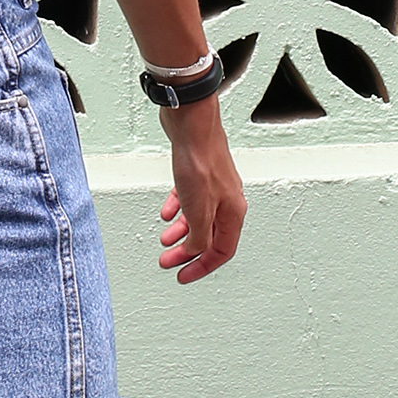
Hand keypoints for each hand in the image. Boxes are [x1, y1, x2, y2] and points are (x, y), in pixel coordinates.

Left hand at [156, 97, 246, 283]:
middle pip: (208, 236)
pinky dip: (177, 208)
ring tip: (164, 239)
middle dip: (187, 252)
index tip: (183, 276)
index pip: (221, 251)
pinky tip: (166, 212)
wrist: (191, 121)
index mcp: (233, 212)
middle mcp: (227, 200)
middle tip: (168, 262)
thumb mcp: (197, 207)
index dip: (201, 267)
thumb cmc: (199, 158)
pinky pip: (189, 199)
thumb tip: (194, 250)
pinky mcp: (199, 173)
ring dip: (180, 232)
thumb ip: (198, 234)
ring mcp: (213, 186)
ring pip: (198, 218)